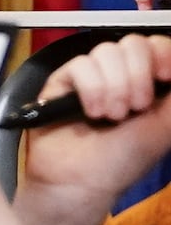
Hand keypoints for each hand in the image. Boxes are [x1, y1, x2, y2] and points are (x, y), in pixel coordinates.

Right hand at [10, 33, 170, 224]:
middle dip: (138, 76)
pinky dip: (91, 89)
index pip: (157, 44)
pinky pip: (81, 65)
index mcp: (148, 81)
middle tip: (135, 108)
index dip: (163, 53)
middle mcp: (119, 74)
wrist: (83, 182)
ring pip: (106, 52)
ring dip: (114, 87)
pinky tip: (91, 113)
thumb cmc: (125, 159)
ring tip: (111, 116)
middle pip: (133, 42)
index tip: (165, 77)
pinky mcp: (62, 81)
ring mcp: (90, 76)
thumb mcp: (166, 124)